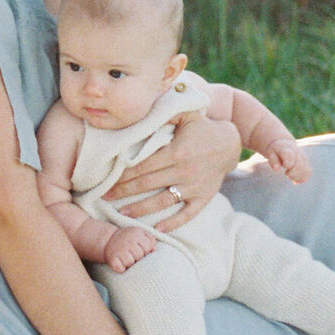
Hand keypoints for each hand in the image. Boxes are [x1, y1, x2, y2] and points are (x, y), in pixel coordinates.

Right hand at [104, 224, 158, 271]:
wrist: (109, 238)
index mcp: (137, 233)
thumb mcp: (141, 234)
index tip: (139, 247)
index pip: (149, 246)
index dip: (146, 249)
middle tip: (132, 252)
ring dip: (129, 262)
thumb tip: (154, 249)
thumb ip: (151, 240)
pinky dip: (121, 268)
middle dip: (137, 256)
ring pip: (130, 262)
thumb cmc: (130, 239)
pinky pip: (121, 269)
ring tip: (126, 257)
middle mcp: (127, 240)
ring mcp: (119, 249)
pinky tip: (120, 262)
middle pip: (140, 255)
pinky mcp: (112, 258)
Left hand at [107, 113, 241, 228]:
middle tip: (104, 195)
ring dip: (140, 209)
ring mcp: (194, 186)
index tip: (107, 176)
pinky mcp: (203, 198)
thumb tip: (144, 105)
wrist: (230, 144)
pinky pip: (187, 214)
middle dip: (124, 190)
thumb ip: (165, 110)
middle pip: (147, 183)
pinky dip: (173, 223)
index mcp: (177, 151)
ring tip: (121, 214)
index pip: (143, 164)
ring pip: (162, 201)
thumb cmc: (202, 127)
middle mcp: (184, 170)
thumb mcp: (185, 113)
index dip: (124, 172)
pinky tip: (157, 229)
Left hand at [264, 136, 312, 182]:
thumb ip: (273, 161)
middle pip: (299, 165)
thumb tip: (276, 168)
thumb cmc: (276, 151)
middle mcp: (297, 153)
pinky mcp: (307, 162)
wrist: (285, 144)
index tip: (285, 166)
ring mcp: (303, 157)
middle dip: (292, 174)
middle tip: (286, 174)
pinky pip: (308, 172)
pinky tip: (295, 180)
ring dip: (297, 177)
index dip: (288, 163)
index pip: (290, 156)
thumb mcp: (271, 154)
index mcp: (286, 149)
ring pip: (305, 170)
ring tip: (290, 176)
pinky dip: (302, 179)